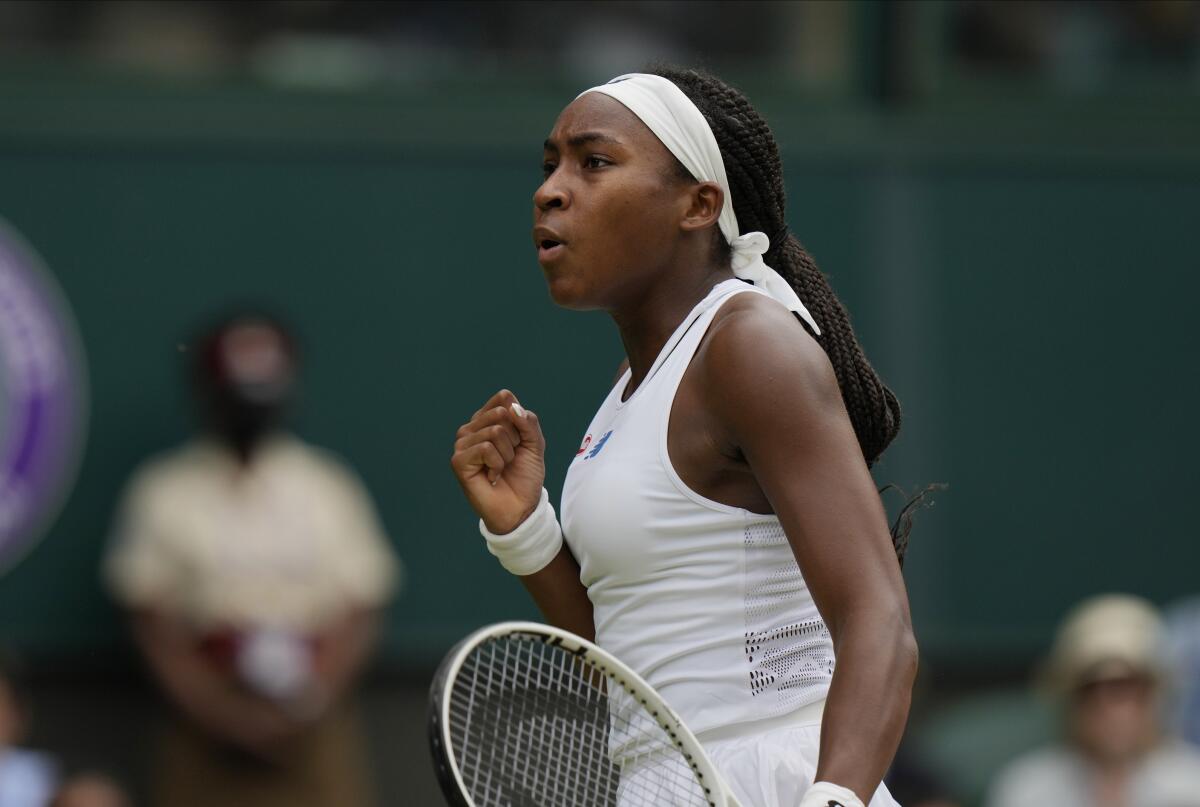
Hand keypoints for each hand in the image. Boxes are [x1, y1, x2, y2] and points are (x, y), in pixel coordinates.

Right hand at [451, 389, 545, 533]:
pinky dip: (497, 464)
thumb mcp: (535, 444)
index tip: (520, 441)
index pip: (504, 398)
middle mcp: (471, 428)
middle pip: (501, 412)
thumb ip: (527, 421)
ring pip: (495, 431)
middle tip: (510, 458)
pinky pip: (486, 448)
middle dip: (515, 438)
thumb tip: (511, 407)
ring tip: (501, 468)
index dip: (520, 419)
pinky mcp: (458, 461)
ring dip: (507, 454)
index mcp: (487, 420)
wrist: (521, 508)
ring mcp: (462, 444)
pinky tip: (492, 476)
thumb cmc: (525, 476)